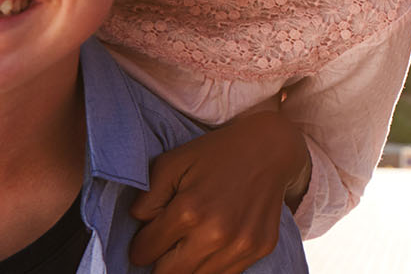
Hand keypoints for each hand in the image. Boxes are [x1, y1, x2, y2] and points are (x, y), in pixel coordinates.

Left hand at [128, 109, 311, 273]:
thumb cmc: (215, 155)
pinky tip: (216, 242)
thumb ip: (145, 199)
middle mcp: (216, 234)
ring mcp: (242, 245)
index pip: (143, 253)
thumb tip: (141, 228)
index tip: (149, 234)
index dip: (141, 244)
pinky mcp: (260, 249)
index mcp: (189, 211)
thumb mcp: (170, 164)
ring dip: (189, 265)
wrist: (270, 148)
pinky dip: (214, 263)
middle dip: (161, 261)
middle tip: (168, 243)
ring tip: (193, 241)